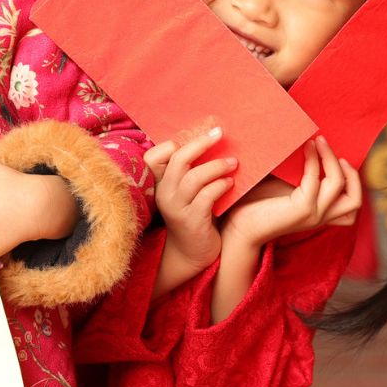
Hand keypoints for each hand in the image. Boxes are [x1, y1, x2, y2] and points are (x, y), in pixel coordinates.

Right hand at [145, 126, 236, 284]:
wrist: (192, 253)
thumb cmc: (194, 215)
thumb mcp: (185, 193)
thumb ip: (189, 172)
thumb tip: (211, 139)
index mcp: (159, 185)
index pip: (153, 157)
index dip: (171, 145)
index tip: (196, 137)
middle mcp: (164, 195)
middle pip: (178, 160)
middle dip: (200, 143)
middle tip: (219, 133)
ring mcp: (177, 209)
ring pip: (194, 177)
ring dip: (216, 166)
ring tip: (233, 163)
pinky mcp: (192, 221)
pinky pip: (206, 196)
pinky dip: (220, 186)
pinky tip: (231, 184)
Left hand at [222, 136, 360, 253]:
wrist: (239, 227)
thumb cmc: (258, 204)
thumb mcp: (287, 188)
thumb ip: (302, 176)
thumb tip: (309, 143)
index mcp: (320, 215)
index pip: (352, 207)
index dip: (353, 182)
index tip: (340, 159)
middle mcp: (321, 218)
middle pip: (355, 199)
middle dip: (351, 172)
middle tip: (334, 151)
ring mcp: (313, 214)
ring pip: (339, 184)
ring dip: (331, 158)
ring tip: (319, 141)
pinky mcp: (302, 209)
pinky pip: (315, 179)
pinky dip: (313, 160)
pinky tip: (306, 147)